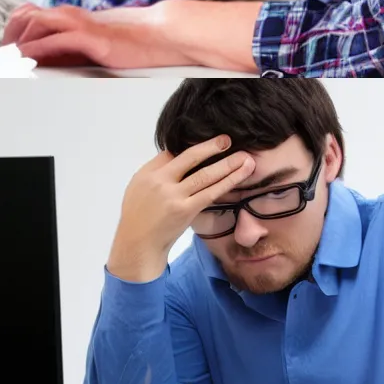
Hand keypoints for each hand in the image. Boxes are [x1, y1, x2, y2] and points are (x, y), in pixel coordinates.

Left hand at [1, 2, 187, 68]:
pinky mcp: (91, 37)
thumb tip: (62, 62)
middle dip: (12, 37)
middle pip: (26, 18)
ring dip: (18, 45)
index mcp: (77, 17)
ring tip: (11, 62)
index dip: (18, 32)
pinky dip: (35, 52)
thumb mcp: (106, 44)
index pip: (34, 17)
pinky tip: (27, 62)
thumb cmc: (146, 40)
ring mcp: (82, 24)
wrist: (170, 32)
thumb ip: (81, 49)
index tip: (11, 51)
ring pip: (34, 26)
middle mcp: (75, 16)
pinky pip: (52, 41)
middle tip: (6, 58)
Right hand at [108, 136, 254, 282]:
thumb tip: (178, 154)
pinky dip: (228, 182)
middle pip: (191, 157)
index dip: (194, 146)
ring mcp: (174, 196)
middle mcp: (160, 182)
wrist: (137, 244)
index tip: (211, 142)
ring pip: (206, 175)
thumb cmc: (139, 216)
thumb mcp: (139, 187)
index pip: (173, 152)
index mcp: (148, 173)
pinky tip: (239, 175)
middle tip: (228, 139)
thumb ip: (157, 171)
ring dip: (228, 164)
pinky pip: (211, 192)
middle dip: (212, 146)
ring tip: (245, 157)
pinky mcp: (186, 210)